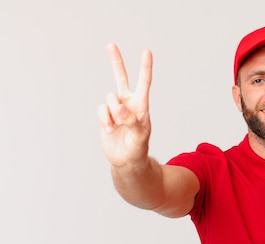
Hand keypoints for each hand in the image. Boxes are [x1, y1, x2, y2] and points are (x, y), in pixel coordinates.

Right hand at [97, 44, 152, 167]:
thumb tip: (120, 110)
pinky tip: (110, 130)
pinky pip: (100, 110)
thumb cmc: (138, 148)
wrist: (126, 160)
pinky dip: (104, 120)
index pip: (144, 83)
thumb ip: (131, 121)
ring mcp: (116, 109)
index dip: (145, 67)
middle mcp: (128, 103)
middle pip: (121, 78)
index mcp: (141, 105)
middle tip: (111, 45)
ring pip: (109, 99)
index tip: (147, 52)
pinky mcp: (105, 116)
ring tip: (117, 126)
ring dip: (112, 113)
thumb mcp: (139, 135)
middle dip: (116, 62)